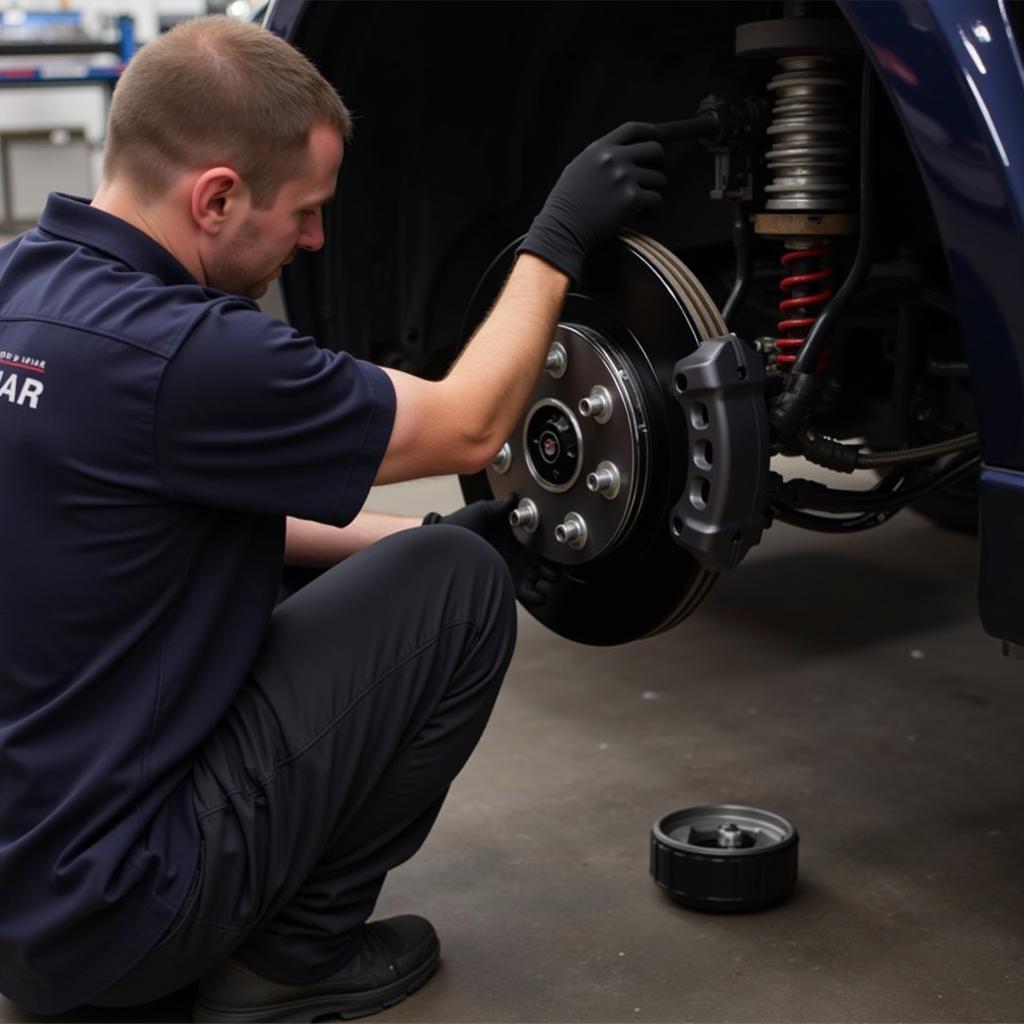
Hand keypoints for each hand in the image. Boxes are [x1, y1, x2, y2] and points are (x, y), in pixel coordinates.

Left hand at [424, 495, 559, 608]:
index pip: (538, 540)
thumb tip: (513, 497)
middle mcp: (514, 555)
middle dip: (554, 566)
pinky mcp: (509, 585)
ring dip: (550, 581)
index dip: (550, 544)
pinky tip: (539, 591)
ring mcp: (512, 571)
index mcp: (511, 537)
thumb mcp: (480, 511)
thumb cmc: (456, 531)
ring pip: (542, 581)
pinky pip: (531, 597)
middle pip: (544, 563)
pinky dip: (540, 597)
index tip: (554, 545)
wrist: (442, 551)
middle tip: (553, 566)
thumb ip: (500, 506)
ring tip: (548, 578)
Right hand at [517, 121, 666, 283]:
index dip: (651, 132)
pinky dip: (654, 212)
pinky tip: (643, 218)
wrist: (562, 228)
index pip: (632, 130)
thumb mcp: (577, 170)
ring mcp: (624, 178)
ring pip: (659, 179)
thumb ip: (599, 159)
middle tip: (655, 177)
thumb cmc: (565, 205)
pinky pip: (657, 201)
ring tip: (643, 206)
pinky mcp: (632, 199)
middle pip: (654, 150)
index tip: (660, 137)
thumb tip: (620, 157)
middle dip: (660, 163)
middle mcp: (614, 159)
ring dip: (655, 192)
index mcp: (600, 149)